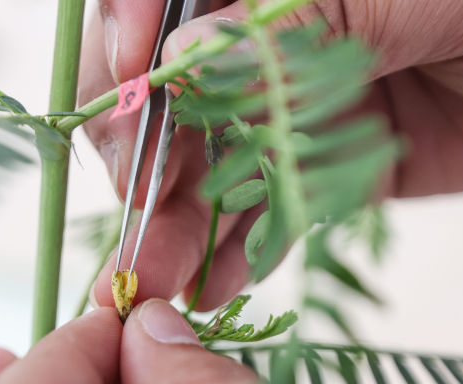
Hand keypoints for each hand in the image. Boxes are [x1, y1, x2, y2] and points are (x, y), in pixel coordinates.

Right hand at [80, 0, 462, 310]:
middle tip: (142, 224)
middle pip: (172, 91)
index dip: (127, 40)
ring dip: (179, 218)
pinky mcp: (336, 163)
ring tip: (164, 276)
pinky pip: (270, 206)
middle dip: (147, 157)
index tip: (129, 92)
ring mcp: (302, 99)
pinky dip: (239, 244)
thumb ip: (292, 20)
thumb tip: (177, 62)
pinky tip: (216, 279)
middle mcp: (275, 27)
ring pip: (212, 158)